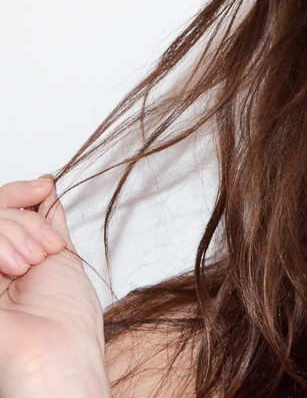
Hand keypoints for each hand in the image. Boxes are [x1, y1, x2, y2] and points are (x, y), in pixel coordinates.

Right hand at [0, 177, 109, 397]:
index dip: (20, 191)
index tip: (42, 186)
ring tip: (30, 264)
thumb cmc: (65, 321)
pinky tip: (14, 268)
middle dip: (24, 219)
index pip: (2, 206)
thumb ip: (44, 222)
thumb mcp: (60, 256)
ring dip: (14, 232)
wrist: (54, 355)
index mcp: (8, 256)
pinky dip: (0, 242)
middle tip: (44, 250)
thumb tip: (44, 185)